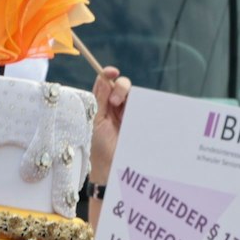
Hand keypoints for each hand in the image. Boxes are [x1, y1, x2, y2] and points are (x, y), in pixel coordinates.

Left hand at [89, 65, 131, 182]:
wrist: (109, 168)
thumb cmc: (97, 147)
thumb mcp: (95, 121)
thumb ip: (100, 100)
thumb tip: (104, 79)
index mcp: (101, 105)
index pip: (105, 83)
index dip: (108, 74)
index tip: (111, 72)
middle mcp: (114, 107)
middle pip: (120, 85)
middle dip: (120, 86)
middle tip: (115, 101)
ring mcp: (128, 113)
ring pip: (132, 94)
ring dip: (128, 96)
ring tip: (122, 110)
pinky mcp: (139, 120)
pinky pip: (143, 106)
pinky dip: (142, 104)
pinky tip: (136, 111)